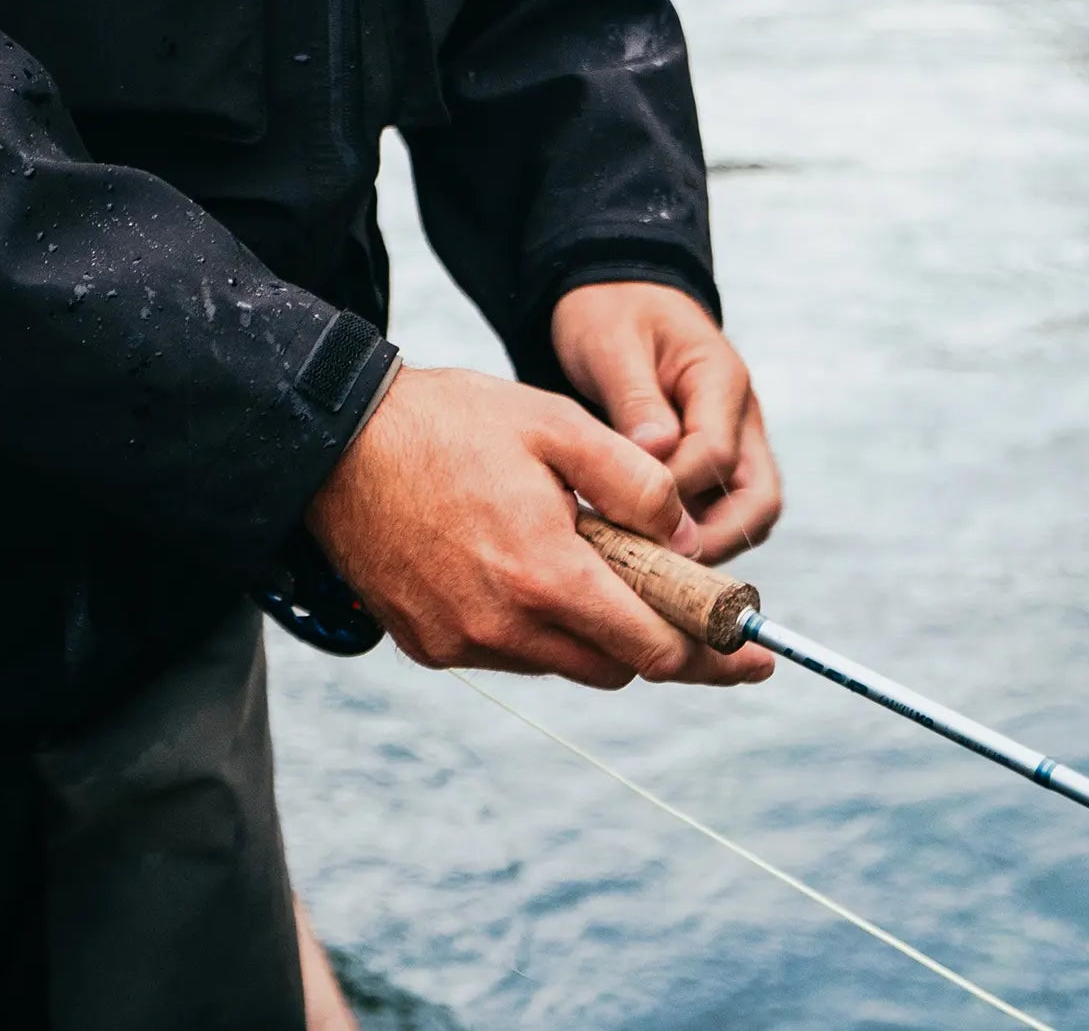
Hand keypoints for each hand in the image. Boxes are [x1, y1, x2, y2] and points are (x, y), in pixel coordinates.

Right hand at [305, 365, 771, 687]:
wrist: (334, 438)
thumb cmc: (448, 420)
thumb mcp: (554, 422)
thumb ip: (632, 480)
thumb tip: (689, 536)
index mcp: (543, 573)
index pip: (651, 647)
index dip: (711, 650)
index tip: (754, 653)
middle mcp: (502, 626)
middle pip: (613, 668)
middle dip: (652, 639)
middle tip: (677, 602)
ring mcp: (459, 642)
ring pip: (559, 663)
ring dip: (587, 630)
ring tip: (582, 562)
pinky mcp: (426, 644)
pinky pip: (506, 654)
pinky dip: (530, 626)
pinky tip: (518, 568)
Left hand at [549, 282, 782, 565]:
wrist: (614, 297)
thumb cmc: (612, 314)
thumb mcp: (612, 343)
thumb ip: (635, 398)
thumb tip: (657, 452)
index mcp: (721, 379)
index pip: (716, 453)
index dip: (676, 490)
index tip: (625, 511)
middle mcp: (740, 418)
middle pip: (759, 500)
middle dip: (716, 540)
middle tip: (658, 566)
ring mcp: (732, 442)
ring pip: (744, 514)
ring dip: (705, 542)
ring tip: (648, 565)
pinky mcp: (711, 462)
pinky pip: (716, 510)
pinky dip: (690, 533)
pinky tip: (642, 547)